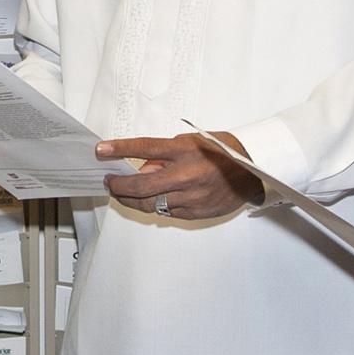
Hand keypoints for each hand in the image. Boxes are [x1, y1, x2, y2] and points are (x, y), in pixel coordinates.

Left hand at [100, 132, 263, 220]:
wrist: (253, 172)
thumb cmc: (223, 152)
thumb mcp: (192, 141)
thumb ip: (166, 155)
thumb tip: (144, 168)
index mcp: (184, 151)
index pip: (144, 148)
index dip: (119, 149)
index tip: (101, 150)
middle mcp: (186, 175)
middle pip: (140, 186)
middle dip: (118, 186)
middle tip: (109, 182)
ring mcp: (191, 197)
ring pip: (150, 204)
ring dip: (131, 199)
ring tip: (123, 193)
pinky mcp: (196, 212)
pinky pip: (167, 212)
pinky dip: (155, 206)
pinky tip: (150, 201)